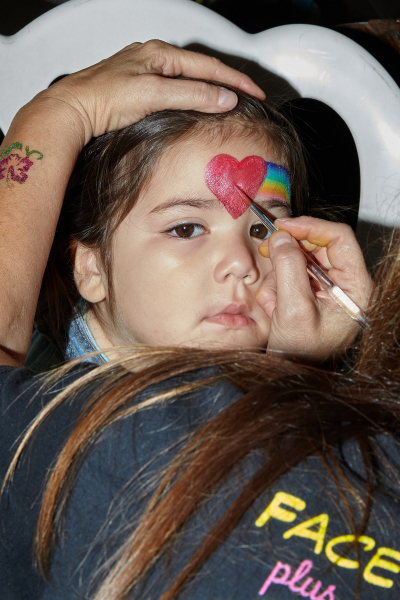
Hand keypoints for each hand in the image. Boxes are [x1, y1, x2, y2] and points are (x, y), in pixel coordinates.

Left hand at [37, 40, 264, 143]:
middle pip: (201, 70)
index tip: (255, 93)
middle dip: (227, 83)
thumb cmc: (104, 98)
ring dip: (210, 90)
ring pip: (188, 79)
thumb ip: (191, 95)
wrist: (73, 110)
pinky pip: (175, 88)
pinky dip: (192, 96)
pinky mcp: (139, 86)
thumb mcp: (153, 94)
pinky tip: (197, 105)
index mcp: (160, 53)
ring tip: (229, 103)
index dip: (235, 81)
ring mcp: (146, 71)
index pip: (208, 66)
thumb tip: (225, 97)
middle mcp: (154, 57)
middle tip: (248, 98)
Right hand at [256, 216, 372, 361]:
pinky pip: (290, 278)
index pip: (339, 239)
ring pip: (299, 262)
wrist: (290, 380)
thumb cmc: (301, 356)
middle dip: (289, 255)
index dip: (311, 227)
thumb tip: (281, 239)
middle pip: (317, 248)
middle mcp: (344, 286)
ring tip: (272, 303)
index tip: (285, 227)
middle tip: (268, 251)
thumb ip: (288, 270)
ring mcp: (326, 292)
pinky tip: (273, 308)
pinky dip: (276, 288)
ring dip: (279, 277)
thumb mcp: (293, 310)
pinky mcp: (311, 297)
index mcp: (354, 288)